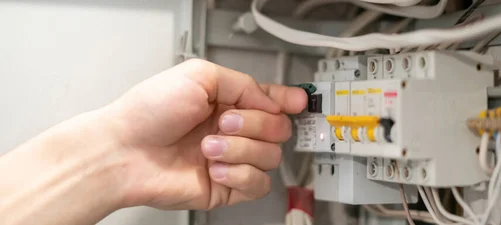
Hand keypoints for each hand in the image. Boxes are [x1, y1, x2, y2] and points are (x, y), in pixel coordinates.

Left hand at [104, 59, 306, 209]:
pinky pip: (258, 184)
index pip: (270, 101)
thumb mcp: (199, 76)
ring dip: (240, 149)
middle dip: (255, 124)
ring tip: (209, 147)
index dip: (288, 100)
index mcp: (227, 102)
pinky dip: (239, 174)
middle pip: (278, 128)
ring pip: (270, 156)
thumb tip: (271, 100)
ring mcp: (231, 159)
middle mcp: (233, 130)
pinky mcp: (228, 187)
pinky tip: (214, 168)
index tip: (298, 101)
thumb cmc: (149, 112)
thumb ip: (242, 83)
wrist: (124, 152)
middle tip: (224, 122)